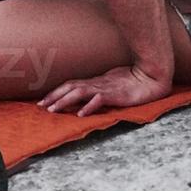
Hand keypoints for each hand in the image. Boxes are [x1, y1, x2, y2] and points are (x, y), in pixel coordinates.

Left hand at [36, 63, 171, 115]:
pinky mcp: (115, 95)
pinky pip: (99, 100)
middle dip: (54, 97)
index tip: (42, 101)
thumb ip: (97, 89)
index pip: (70, 85)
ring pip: (80, 92)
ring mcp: (105, 88)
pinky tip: (81, 114)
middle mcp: (96, 84)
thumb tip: (84, 98)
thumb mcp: (109, 84)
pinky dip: (89, 106)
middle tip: (41, 106)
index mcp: (94, 82)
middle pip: (70, 87)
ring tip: (53, 110)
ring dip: (65, 101)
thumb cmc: (130, 80)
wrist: (149, 76)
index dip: (56, 92)